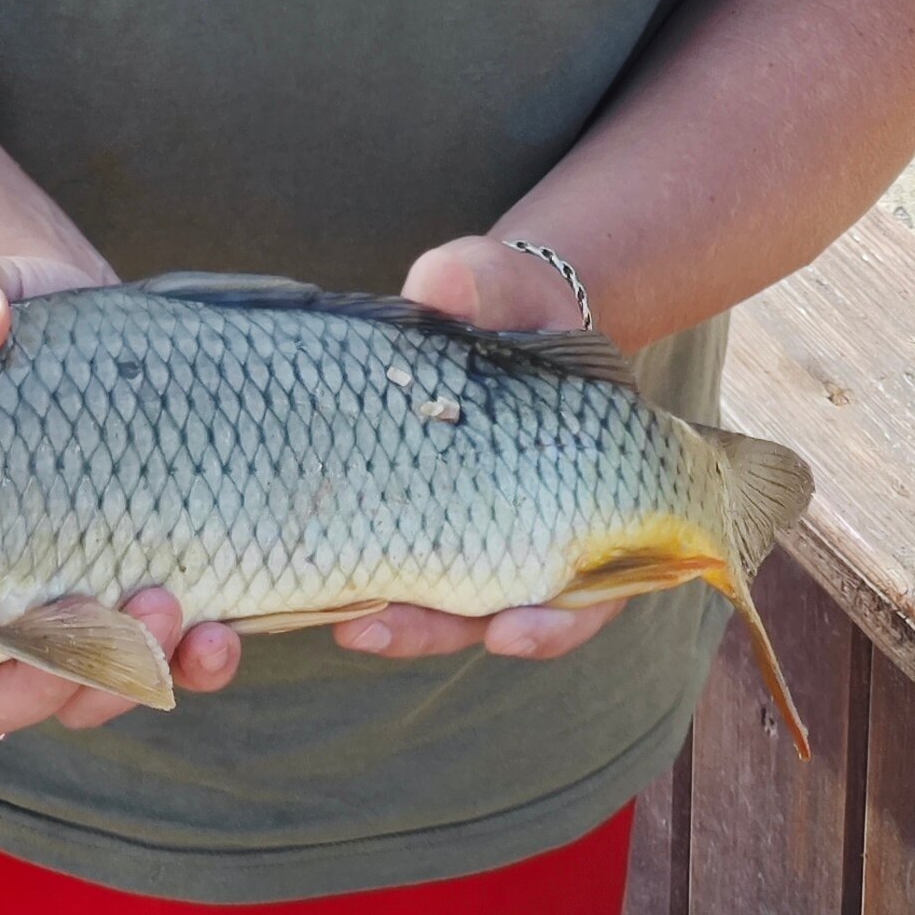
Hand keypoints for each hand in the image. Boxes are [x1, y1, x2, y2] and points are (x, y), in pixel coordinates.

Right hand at [0, 246, 243, 732]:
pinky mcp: (136, 599)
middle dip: (31, 685)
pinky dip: (188, 664)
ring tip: (166, 604)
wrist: (86, 326)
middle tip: (74, 613)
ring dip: (118, 675)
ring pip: (75, 696)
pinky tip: (217, 635)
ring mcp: (58, 614)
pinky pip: (159, 666)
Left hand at [325, 230, 621, 669]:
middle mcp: (535, 531)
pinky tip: (322, 591)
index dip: (555, 623)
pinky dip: (365, 586)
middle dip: (438, 630)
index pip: (591, 587)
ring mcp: (474, 533)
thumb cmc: (511, 305)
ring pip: (444, 608)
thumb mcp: (505, 287)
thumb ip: (484, 286)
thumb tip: (442, 282)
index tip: (510, 629)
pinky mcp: (417, 523)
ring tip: (343, 621)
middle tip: (380, 631)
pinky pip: (398, 571)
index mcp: (590, 494)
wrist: (482, 311)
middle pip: (500, 614)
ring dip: (396, 623)